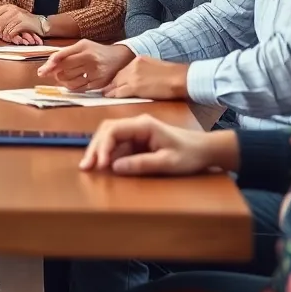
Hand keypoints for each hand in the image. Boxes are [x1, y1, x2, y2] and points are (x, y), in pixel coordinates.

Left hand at [0, 10, 46, 43]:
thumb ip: (2, 17)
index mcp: (8, 7)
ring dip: (4, 35)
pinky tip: (12, 38)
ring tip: (6, 38)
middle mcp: (12, 10)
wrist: (41, 24)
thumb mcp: (13, 16)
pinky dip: (10, 37)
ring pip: (3, 28)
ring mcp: (18, 16)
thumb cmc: (26, 22)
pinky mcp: (23, 23)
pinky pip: (11, 32)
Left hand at [37, 39, 134, 90]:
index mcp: (84, 47)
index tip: (43, 71)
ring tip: (63, 77)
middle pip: (64, 69)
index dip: (51, 64)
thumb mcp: (82, 46)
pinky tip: (72, 82)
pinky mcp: (99, 83)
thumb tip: (49, 65)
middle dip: (55, 73)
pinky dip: (71, 86)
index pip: (62, 56)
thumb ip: (66, 53)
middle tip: (53, 73)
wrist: (119, 57)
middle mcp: (90, 59)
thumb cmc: (96, 51)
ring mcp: (95, 72)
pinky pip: (78, 88)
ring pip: (70, 80)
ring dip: (62, 80)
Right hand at [79, 115, 234, 175]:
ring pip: (109, 136)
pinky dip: (107, 154)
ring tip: (88, 167)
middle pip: (107, 130)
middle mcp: (137, 124)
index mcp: (144, 125)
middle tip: (85, 167)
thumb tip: (114, 167)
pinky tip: (101, 165)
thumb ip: (141, 164)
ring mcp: (136, 131)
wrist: (205, 150)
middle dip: (95, 147)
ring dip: (98, 150)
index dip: (103, 147)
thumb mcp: (168, 163)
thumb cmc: (190, 154)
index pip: (114, 130)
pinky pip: (117, 144)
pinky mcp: (137, 140)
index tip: (100, 165)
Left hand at [102, 55, 189, 99]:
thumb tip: (141, 80)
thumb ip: (145, 71)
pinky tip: (109, 98)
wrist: (181, 78)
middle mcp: (134, 65)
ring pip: (117, 84)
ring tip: (104, 94)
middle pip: (118, 76)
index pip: (124, 70)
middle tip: (104, 90)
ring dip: (110, 90)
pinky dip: (113, 95)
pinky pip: (120, 91)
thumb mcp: (156, 67)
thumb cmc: (175, 76)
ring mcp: (133, 75)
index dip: (118, 78)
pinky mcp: (135, 86)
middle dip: (111, 84)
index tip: (113, 83)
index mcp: (139, 60)